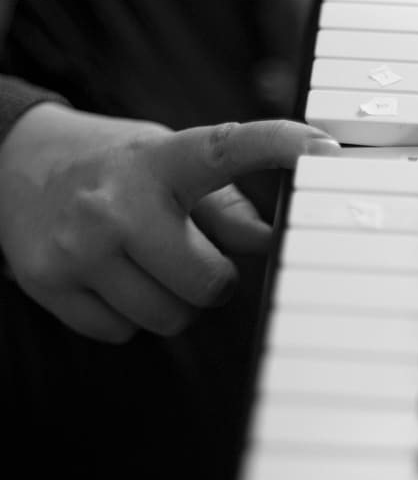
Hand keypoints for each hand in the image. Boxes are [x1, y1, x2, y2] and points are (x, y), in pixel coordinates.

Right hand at [0, 104, 339, 341]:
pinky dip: (127, 316)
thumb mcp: (167, 164)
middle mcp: (117, 203)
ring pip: (170, 319)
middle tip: (191, 256)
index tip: (324, 147)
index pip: (226, 149)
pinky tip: (110, 279)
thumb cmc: (114, 169)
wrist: (11, 163)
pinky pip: (123, 333)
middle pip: (209, 285)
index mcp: (158, 161)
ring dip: (172, 304)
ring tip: (146, 265)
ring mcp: (79, 246)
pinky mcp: (49, 283)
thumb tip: (269, 241)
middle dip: (212, 281)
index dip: (279, 146)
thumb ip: (225, 204)